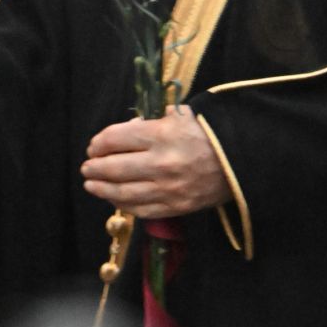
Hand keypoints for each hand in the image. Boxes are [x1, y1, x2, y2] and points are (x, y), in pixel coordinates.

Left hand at [80, 106, 231, 217]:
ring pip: (123, 192)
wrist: (240, 161)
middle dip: (94, 167)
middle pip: (114, 167)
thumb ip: (150, 122)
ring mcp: (168, 188)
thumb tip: (122, 134)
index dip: (99, 142)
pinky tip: (113, 198)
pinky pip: (141, 209)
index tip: (93, 146)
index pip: (116, 138)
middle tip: (86, 167)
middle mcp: (161, 162)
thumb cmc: (208, 133)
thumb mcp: (181, 116)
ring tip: (90, 184)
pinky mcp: (176, 207)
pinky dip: (122, 204)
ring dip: (101, 188)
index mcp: (162, 134)